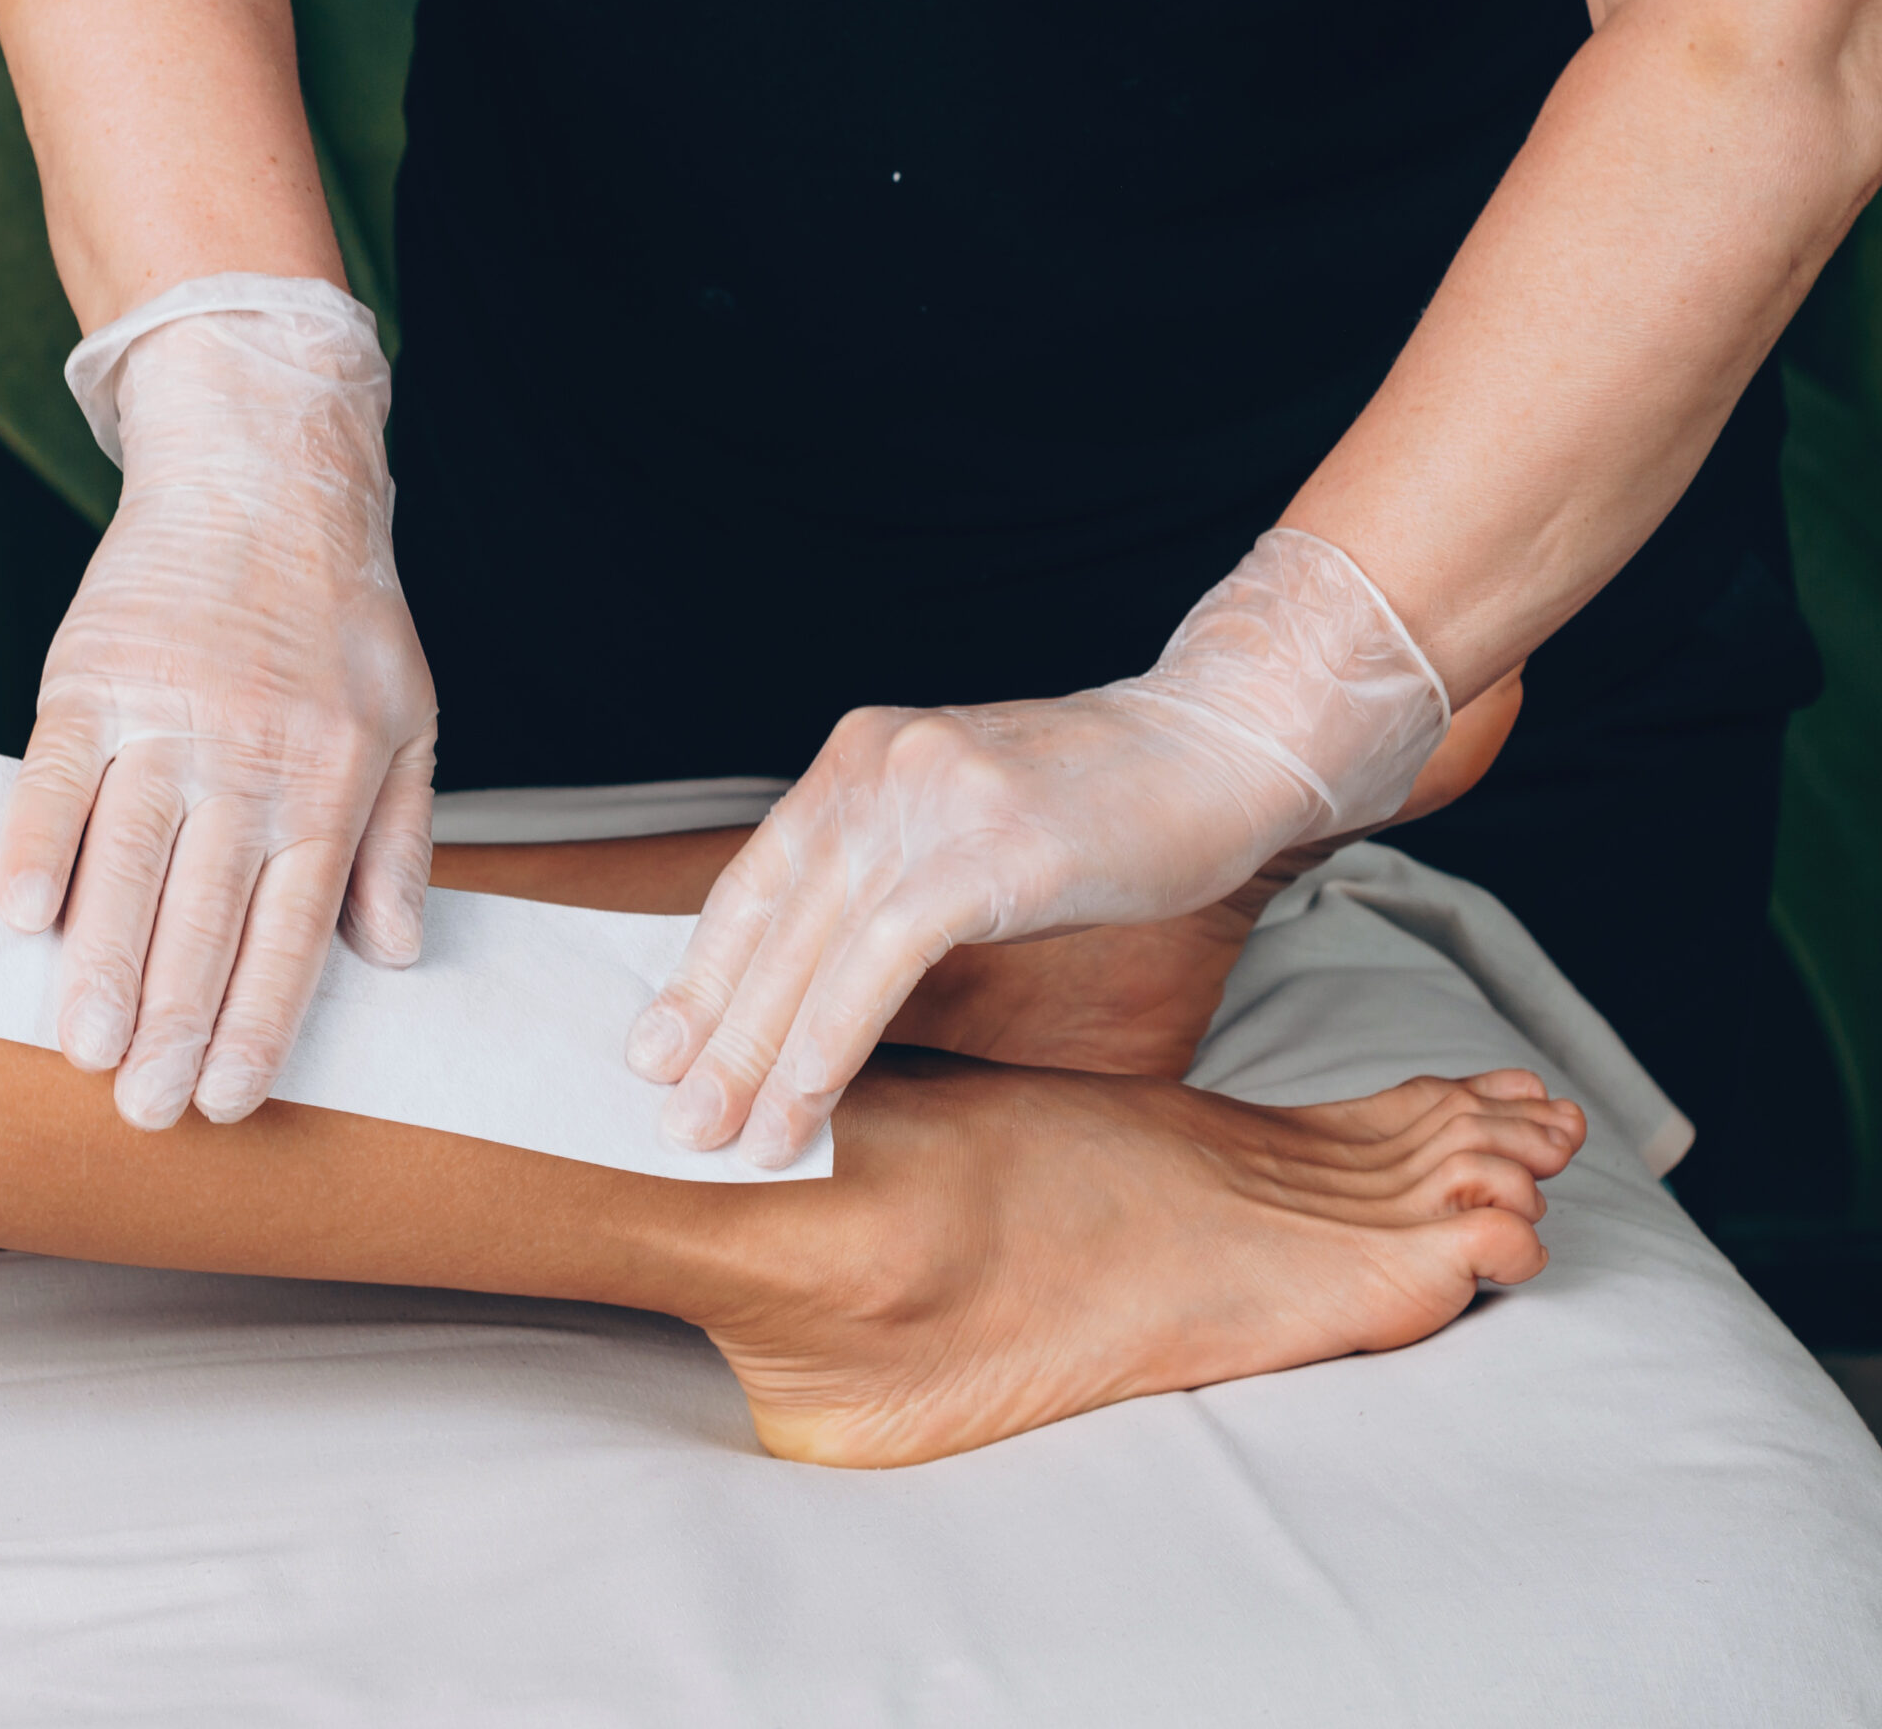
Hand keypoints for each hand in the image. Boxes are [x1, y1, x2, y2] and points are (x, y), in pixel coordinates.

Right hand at [0, 276, 438, 1129]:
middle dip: (175, 1025)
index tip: (226, 1101)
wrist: (264, 471)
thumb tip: (395, 954)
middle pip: (206, 918)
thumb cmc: (340, 611)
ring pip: (127, 864)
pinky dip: (33, 849)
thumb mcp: (410, 719)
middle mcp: (250, 761)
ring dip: (102, 965)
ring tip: (82, 1049)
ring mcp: (166, 719)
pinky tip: (18, 922)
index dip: (257, 1024)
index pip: (293, 933)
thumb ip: (399, 841)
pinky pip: (56, 778)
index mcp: (330, 784)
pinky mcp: (91, 677)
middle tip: (145, 1109)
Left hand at [627, 529, 1451, 1167]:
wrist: (1223, 744)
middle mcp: (877, 765)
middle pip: (770, 923)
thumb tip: (816, 982)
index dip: (701, 974)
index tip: (658, 1050)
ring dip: (760, 1056)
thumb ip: (890, 875)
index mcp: (861, 757)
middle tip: (676, 1121)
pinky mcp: (987, 849)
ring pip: (811, 949)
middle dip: (714, 1034)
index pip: (754, 881)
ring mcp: (931, 801)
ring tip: (727, 1137)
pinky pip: (880, 960)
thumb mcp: (965, 824)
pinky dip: (830, 1038)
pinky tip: (806, 1102)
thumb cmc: (1103, 806)